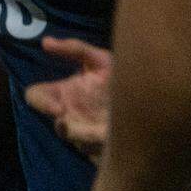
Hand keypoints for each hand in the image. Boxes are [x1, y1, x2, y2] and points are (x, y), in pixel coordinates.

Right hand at [25, 37, 110, 161]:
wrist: (153, 100)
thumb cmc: (119, 77)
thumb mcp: (100, 59)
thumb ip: (75, 49)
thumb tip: (45, 42)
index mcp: (64, 93)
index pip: (37, 96)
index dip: (40, 103)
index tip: (57, 108)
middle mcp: (70, 114)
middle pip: (55, 125)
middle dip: (62, 127)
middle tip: (71, 123)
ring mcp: (86, 133)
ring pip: (80, 141)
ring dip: (87, 136)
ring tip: (102, 130)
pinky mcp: (103, 147)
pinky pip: (98, 149)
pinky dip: (105, 144)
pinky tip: (115, 134)